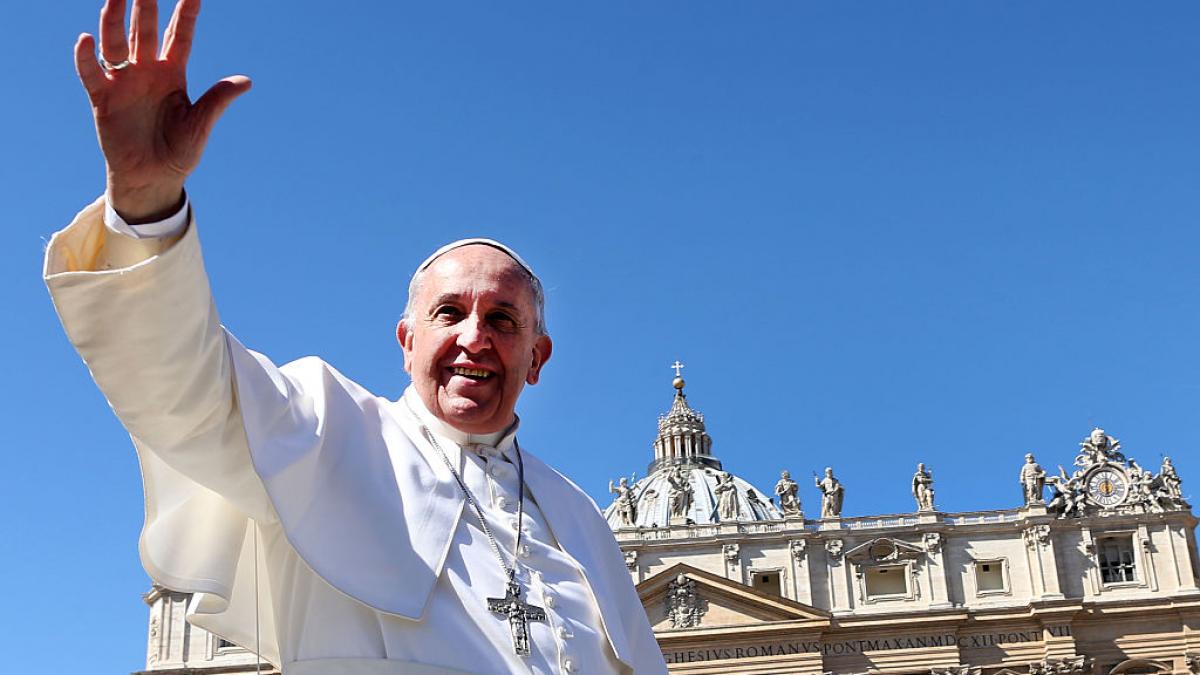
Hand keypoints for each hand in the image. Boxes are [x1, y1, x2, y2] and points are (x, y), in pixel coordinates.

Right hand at [74, 0, 250, 220]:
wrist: (153, 178)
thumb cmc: (179, 151)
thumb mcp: (201, 124)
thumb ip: (217, 101)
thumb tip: (246, 81)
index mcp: (173, 74)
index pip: (180, 36)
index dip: (186, 13)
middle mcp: (146, 71)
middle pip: (145, 30)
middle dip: (145, 5)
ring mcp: (123, 82)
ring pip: (116, 42)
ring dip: (114, 20)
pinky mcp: (103, 98)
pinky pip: (91, 73)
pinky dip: (87, 57)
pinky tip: (87, 39)